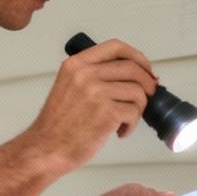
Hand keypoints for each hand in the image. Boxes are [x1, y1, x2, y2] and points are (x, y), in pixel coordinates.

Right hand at [19, 38, 157, 170]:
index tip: (145, 69)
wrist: (47, 148)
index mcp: (77, 64)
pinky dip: (131, 125)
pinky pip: (134, 112)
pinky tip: (120, 132)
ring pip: (137, 91)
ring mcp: (96, 93)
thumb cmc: (60, 124)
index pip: (116, 47)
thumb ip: (94, 75)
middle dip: (147, 82)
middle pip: (132, 68)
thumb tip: (133, 74)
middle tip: (149, 94)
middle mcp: (86, 74)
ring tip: (125, 120)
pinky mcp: (106, 113)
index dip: (137, 56)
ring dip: (138, 108)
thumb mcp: (70, 86)